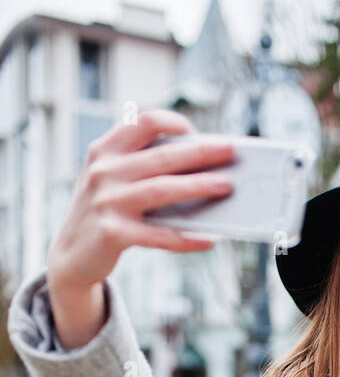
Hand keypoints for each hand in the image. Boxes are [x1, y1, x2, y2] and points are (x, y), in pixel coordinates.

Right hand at [46, 110, 235, 346]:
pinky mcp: (114, 234)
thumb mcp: (113, 180)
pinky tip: (209, 239)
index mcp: (105, 150)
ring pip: (162, 190)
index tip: (199, 134)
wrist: (72, 255)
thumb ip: (142, 167)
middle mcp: (104, 172)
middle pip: (161, 156)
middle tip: (230, 151)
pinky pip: (160, 235)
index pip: (144, 121)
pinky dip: (187, 237)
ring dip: (198, 187)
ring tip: (227, 187)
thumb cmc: (106, 212)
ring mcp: (107, 202)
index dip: (175, 123)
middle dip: (200, 152)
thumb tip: (202, 168)